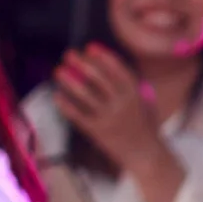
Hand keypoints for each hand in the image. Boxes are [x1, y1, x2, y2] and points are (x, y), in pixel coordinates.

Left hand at [52, 44, 162, 171]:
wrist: (145, 154)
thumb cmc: (144, 125)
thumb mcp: (144, 101)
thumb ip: (130, 85)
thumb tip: (106, 65)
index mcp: (135, 94)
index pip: (118, 70)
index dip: (103, 57)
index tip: (90, 46)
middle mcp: (123, 104)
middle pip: (99, 79)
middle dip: (82, 64)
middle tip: (69, 54)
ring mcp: (109, 118)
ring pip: (85, 95)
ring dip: (70, 81)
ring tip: (59, 71)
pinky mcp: (98, 132)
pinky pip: (78, 115)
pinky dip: (66, 105)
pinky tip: (57, 95)